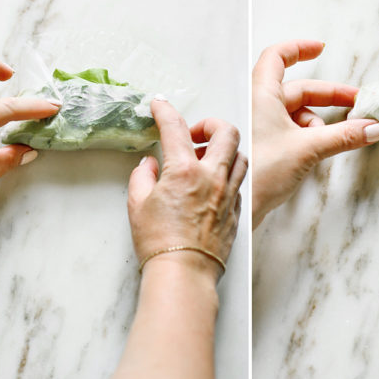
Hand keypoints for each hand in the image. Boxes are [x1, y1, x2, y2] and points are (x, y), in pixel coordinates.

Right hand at [127, 98, 246, 282]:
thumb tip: (149, 165)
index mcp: (185, 170)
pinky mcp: (237, 209)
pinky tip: (212, 185)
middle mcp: (212, 176)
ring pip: (241, 155)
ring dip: (225, 150)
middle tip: (195, 135)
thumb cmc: (159, 242)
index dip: (165, 111)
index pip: (175, 128)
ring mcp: (228, 192)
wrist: (184, 274)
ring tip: (207, 159)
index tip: (159, 105)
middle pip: (227, 131)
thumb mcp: (138, 204)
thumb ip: (142, 177)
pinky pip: (239, 181)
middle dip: (211, 124)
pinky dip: (228, 175)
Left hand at [252, 40, 378, 228]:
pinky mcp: (261, 145)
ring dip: (317, 122)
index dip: (299, 48)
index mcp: (262, 95)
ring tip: (330, 140)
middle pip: (296, 89)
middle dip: (327, 96)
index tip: (320, 49)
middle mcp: (257, 105)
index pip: (277, 57)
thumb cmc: (261, 172)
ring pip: (294, 112)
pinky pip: (288, 129)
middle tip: (356, 103)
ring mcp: (258, 125)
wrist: (238, 210)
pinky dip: (306, 135)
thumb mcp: (309, 148)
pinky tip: (317, 150)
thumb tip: (374, 127)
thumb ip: (344, 136)